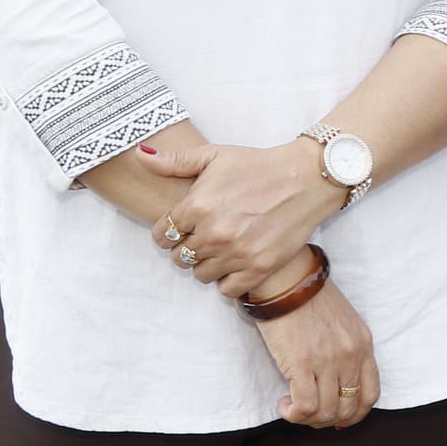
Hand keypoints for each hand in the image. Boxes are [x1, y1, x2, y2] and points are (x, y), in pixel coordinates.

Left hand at [145, 139, 338, 298]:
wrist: (306, 178)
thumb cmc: (259, 165)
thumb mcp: (215, 156)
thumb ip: (175, 161)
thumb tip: (140, 156)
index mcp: (198, 205)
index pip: (163, 233)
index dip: (168, 231)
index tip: (181, 227)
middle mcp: (214, 232)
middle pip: (180, 257)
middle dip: (186, 247)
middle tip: (203, 236)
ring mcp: (236, 253)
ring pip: (200, 274)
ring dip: (206, 264)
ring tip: (220, 248)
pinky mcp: (258, 268)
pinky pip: (227, 289)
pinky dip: (228, 279)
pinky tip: (235, 262)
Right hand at [251, 264, 378, 427]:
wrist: (288, 278)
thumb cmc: (309, 298)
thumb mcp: (342, 323)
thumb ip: (346, 351)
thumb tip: (338, 388)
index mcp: (363, 344)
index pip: (370, 394)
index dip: (354, 413)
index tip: (336, 415)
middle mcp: (351, 355)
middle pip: (349, 409)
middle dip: (328, 420)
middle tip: (309, 413)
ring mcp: (329, 360)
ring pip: (327, 412)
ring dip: (308, 419)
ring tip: (293, 407)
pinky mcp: (303, 363)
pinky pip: (305, 406)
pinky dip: (293, 414)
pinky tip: (283, 404)